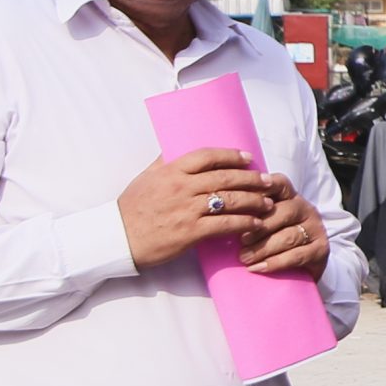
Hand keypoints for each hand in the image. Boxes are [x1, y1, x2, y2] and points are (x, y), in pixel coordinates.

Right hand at [117, 149, 277, 270]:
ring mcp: (187, 209)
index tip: (248, 158)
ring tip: (269, 202)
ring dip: (254, 200)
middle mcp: (181, 187)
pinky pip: (225, 224)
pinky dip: (244, 223)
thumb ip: (163, 162)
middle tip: (270, 180)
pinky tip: (255, 223)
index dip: (231, 155)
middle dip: (252, 178)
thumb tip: (174, 146)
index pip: (207, 156)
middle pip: (225, 177)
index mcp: (171, 171)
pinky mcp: (190, 232)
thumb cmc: (130, 209)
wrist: (116, 239)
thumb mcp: (145, 178)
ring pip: (230, 200)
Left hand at [240, 176, 329, 278]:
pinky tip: (258, 268)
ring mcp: (315, 229)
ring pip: (289, 236)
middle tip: (240, 240)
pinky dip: (275, 263)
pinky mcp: (321, 250)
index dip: (263, 186)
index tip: (245, 195)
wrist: (302, 267)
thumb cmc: (274, 240)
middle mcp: (306, 209)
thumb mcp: (264, 222)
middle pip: (284, 211)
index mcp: (291, 197)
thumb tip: (220, 209)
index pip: (280, 183)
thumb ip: (250, 212)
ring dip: (264, 248)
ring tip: (244, 258)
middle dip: (260, 226)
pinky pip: (297, 256)